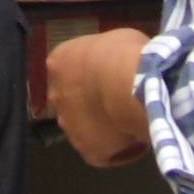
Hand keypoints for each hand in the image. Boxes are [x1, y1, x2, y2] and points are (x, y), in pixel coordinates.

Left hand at [46, 28, 152, 167]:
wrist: (124, 84)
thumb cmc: (124, 55)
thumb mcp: (120, 39)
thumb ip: (112, 52)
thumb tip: (125, 61)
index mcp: (59, 62)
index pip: (71, 73)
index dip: (93, 79)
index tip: (112, 84)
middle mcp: (56, 94)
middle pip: (74, 102)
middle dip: (94, 104)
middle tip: (120, 105)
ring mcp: (67, 123)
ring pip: (85, 128)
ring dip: (103, 128)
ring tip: (131, 125)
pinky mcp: (85, 148)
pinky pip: (102, 154)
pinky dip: (118, 151)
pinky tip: (137, 145)